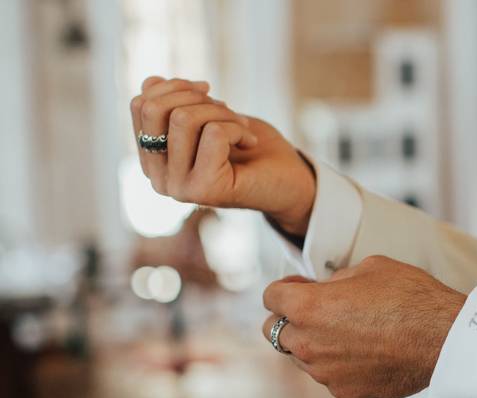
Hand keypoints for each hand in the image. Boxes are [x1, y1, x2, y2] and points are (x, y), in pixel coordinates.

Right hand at [129, 76, 315, 235]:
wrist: (289, 180)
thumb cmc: (248, 147)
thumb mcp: (206, 115)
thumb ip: (174, 103)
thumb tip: (150, 81)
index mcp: (152, 160)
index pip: (140, 105)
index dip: (175, 86)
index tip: (207, 91)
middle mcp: (159, 179)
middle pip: (155, 109)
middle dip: (197, 97)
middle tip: (227, 109)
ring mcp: (179, 188)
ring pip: (184, 118)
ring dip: (222, 112)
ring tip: (242, 127)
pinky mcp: (205, 190)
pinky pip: (213, 133)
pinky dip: (237, 127)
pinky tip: (248, 142)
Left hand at [261, 256, 466, 397]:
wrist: (442, 338)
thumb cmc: (410, 298)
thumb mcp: (370, 267)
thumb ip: (337, 280)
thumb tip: (328, 289)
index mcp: (307, 307)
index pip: (271, 297)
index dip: (287, 288)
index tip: (301, 287)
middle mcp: (307, 342)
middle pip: (275, 331)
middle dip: (292, 319)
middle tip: (319, 311)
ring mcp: (324, 372)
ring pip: (300, 357)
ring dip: (314, 343)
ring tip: (347, 332)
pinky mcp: (344, 391)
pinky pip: (328, 375)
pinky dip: (337, 364)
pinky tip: (364, 352)